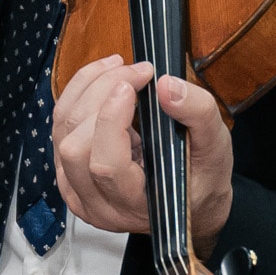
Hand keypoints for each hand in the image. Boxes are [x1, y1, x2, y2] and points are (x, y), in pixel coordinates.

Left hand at [50, 55, 235, 255]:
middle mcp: (97, 204)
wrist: (190, 201)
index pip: (106, 166)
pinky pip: (59, 126)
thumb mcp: (216, 147)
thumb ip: (199, 115)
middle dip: (101, 96)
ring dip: (87, 89)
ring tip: (119, 68)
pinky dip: (78, 94)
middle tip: (135, 71)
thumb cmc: (201, 177)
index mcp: (135, 206)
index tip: (133, 82)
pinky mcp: (66, 169)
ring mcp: (76, 189)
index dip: (111, 119)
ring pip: (62, 131)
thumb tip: (167, 86)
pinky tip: (103, 79)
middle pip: (76, 145)